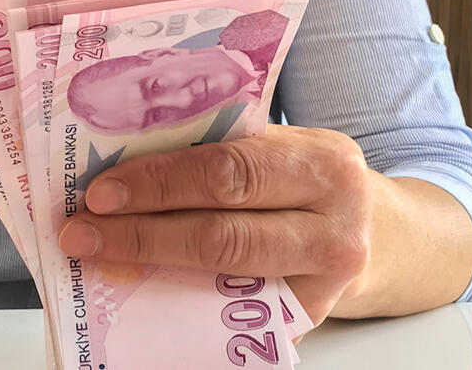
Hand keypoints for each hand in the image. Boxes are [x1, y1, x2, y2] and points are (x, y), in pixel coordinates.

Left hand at [58, 125, 372, 327]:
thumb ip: (227, 154)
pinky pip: (235, 312)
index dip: (159, 184)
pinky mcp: (310, 318)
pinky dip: (179, 299)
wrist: (388, 238)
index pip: (226, 172)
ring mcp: (326, 281)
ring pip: (224, 275)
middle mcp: (333, 224)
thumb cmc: (318, 187)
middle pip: (222, 231)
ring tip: (101, 257)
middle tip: (84, 231)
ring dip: (150, 267)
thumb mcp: (288, 154)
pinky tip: (140, 289)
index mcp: (320, 164)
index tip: (101, 193)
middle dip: (141, 233)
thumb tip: (130, 166)